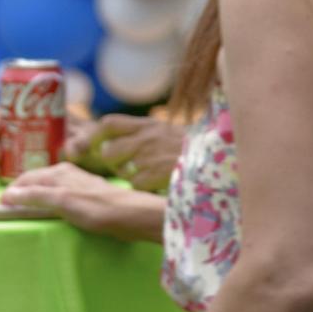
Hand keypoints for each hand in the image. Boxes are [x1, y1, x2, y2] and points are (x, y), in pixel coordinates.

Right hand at [0, 105, 97, 177]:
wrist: (99, 151)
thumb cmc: (92, 139)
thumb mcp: (87, 138)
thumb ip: (80, 143)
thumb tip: (69, 151)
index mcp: (39, 108)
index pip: (10, 106)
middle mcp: (29, 121)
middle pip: (2, 127)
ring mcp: (27, 137)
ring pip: (3, 143)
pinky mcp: (27, 153)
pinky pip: (9, 157)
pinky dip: (2, 165)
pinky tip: (0, 176)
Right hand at [1, 162, 136, 236]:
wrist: (131, 215)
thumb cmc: (96, 208)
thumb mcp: (61, 201)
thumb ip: (35, 196)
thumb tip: (8, 194)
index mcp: (57, 171)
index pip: (26, 178)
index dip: (12, 191)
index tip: (1, 205)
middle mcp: (66, 172)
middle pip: (36, 180)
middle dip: (21, 191)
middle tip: (9, 207)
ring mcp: (77, 183)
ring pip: (48, 187)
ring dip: (35, 196)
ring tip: (26, 209)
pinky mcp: (87, 195)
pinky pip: (59, 195)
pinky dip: (49, 201)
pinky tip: (52, 210)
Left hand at [66, 114, 184, 191]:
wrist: (219, 156)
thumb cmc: (189, 146)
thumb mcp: (164, 130)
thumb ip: (139, 132)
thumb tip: (110, 141)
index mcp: (146, 124)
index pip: (109, 124)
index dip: (96, 136)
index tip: (93, 146)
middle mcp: (145, 138)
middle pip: (108, 151)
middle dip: (111, 162)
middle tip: (124, 166)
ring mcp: (151, 156)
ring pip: (121, 169)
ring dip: (128, 175)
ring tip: (146, 174)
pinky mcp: (157, 174)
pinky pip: (136, 184)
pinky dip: (143, 187)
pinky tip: (156, 183)